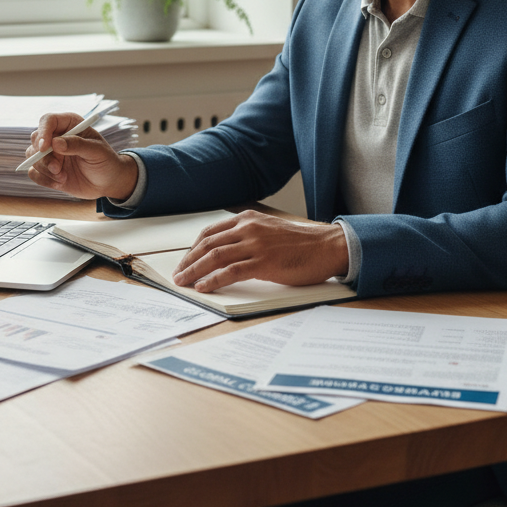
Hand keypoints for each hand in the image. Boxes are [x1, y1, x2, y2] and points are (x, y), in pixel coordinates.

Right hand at [25, 112, 137, 200]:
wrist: (107, 182)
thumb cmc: (106, 161)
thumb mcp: (97, 151)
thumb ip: (77, 145)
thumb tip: (55, 142)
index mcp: (69, 124)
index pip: (48, 121)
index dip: (43, 132)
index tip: (44, 147)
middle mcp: (56, 136)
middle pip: (36, 139)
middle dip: (43, 156)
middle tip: (57, 169)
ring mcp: (50, 153)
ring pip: (32, 157)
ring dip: (46, 170)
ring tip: (63, 177)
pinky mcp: (47, 170)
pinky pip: (34, 172)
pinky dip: (44, 180)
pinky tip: (60, 183)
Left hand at [172, 210, 349, 292]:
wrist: (328, 246)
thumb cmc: (303, 243)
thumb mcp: (270, 230)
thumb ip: (250, 236)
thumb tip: (229, 252)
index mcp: (249, 219)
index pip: (212, 232)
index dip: (194, 247)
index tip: (186, 259)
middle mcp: (248, 228)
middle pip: (208, 244)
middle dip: (189, 260)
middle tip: (178, 274)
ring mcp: (255, 245)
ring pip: (215, 257)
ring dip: (194, 271)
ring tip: (183, 282)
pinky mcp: (263, 262)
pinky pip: (230, 271)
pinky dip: (213, 279)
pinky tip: (203, 286)